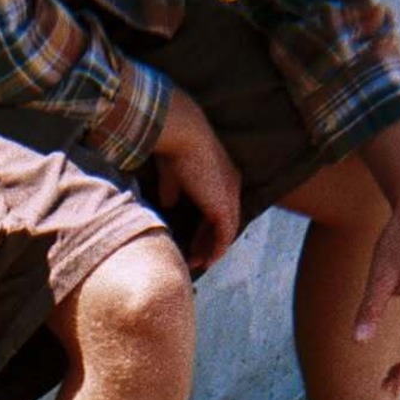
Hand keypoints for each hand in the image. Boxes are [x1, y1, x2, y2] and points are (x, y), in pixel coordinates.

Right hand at [153, 89, 241, 271]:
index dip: (205, 227)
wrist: (183, 136)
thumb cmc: (174, 149)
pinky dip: (216, 250)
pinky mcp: (225, 207)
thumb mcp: (172, 175)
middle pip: (223, 222)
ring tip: (196, 263)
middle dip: (208, 242)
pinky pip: (225, 236)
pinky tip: (205, 261)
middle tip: (195, 258)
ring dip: (211, 250)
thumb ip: (172, 190)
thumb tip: (168, 205)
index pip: (217, 208)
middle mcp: (231, 186)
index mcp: (222, 176)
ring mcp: (230, 197)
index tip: (192, 242)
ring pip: (225, 232)